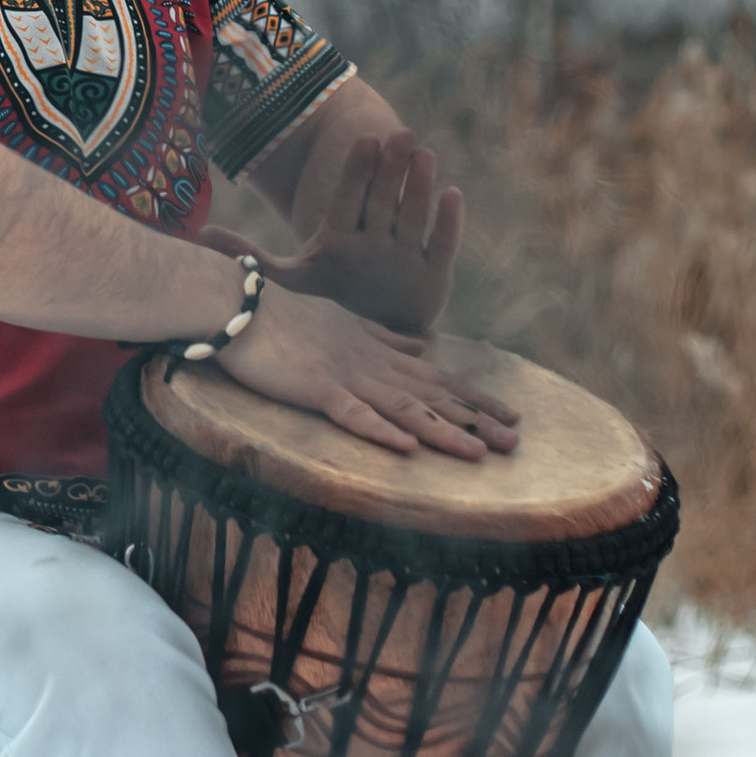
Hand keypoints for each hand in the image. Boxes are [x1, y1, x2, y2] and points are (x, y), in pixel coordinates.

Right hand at [215, 281, 516, 460]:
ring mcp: (346, 374)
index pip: (436, 379)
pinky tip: (406, 447)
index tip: (510, 415)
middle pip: (432, 396)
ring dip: (444, 431)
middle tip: (516, 442)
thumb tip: (421, 347)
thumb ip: (383, 336)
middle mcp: (371, 363)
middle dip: (476, 420)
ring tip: (479, 453)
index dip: (475, 399)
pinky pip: (352, 413)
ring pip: (404, 408)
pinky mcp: (316, 387)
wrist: (239, 302)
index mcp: (378, 350)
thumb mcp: (343, 320)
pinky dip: (378, 430)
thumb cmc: (283, 314)